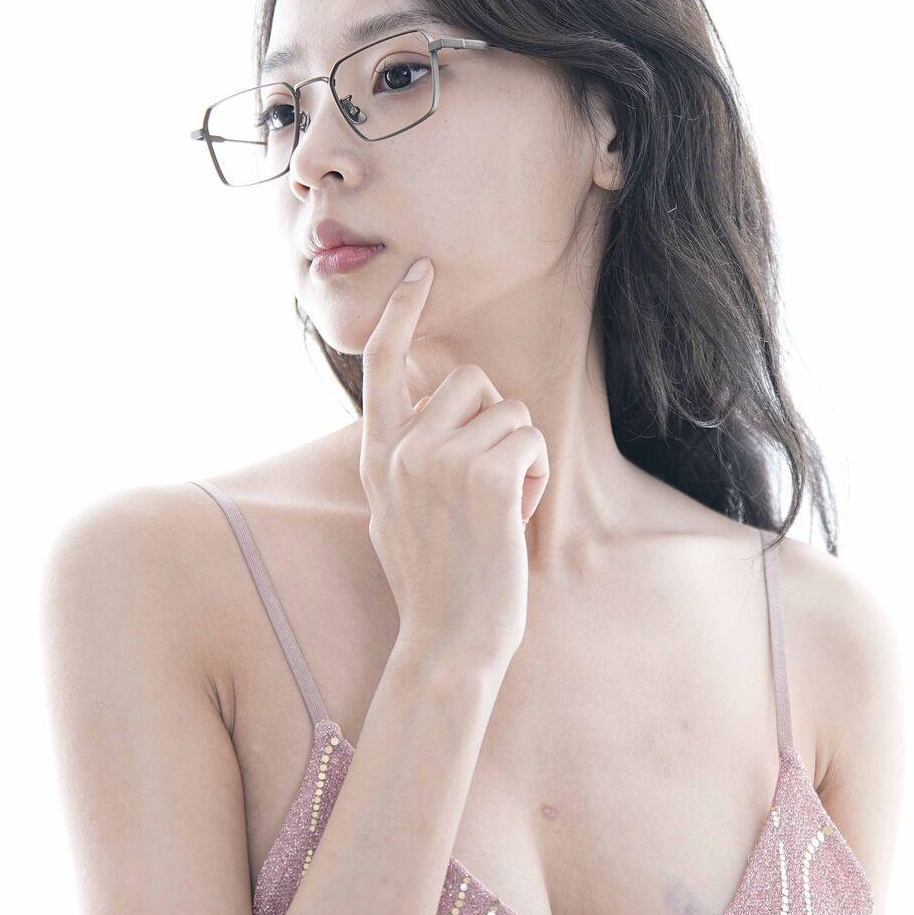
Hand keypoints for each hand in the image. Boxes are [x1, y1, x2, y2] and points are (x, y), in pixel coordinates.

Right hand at [359, 259, 550, 675]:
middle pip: (469, 381)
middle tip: (489, 485)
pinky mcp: (487, 475)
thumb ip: (402, 457)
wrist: (447, 643)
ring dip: (520, 454)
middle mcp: (402, 450)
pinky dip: (536, 475)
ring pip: (508, 410)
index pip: (381, 364)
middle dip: (495, 422)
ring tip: (500, 508)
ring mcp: (441, 460)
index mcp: (376, 457)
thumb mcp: (393, 511)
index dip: (403, 313)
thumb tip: (423, 405)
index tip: (421, 270)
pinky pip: (531, 439)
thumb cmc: (434, 584)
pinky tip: (518, 516)